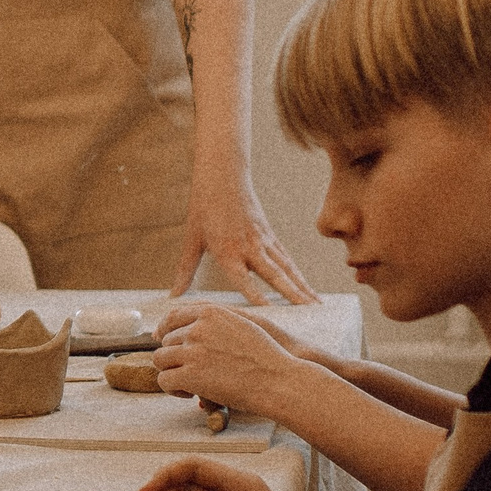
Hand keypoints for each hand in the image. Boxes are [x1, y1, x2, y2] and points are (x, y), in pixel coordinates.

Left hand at [152, 303, 310, 412]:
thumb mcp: (241, 324)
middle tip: (191, 371)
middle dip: (175, 357)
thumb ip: (214, 322)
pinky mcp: (190, 376)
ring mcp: (192, 352)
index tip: (161, 341)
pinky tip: (189, 393)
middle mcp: (197, 329)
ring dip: (171, 372)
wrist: (278, 381)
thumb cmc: (264, 357)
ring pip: (161, 360)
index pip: (172, 317)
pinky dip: (172, 389)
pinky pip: (165, 381)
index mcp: (209, 313)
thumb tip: (185, 329)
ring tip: (188, 383)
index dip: (164, 330)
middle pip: (167, 341)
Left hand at [174, 169, 321, 305]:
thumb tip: (173, 294)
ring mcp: (263, 240)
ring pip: (286, 267)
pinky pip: (286, 258)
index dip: (257, 297)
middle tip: (308, 313)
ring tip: (316, 305)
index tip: (270, 315)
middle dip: (293, 295)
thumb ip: (185, 270)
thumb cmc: (203, 207)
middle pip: (274, 274)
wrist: (222, 175)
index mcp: (227, 250)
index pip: (244, 279)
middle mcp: (249, 247)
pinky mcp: (269, 235)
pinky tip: (307, 287)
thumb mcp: (192, 239)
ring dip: (302, 287)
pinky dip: (298, 274)